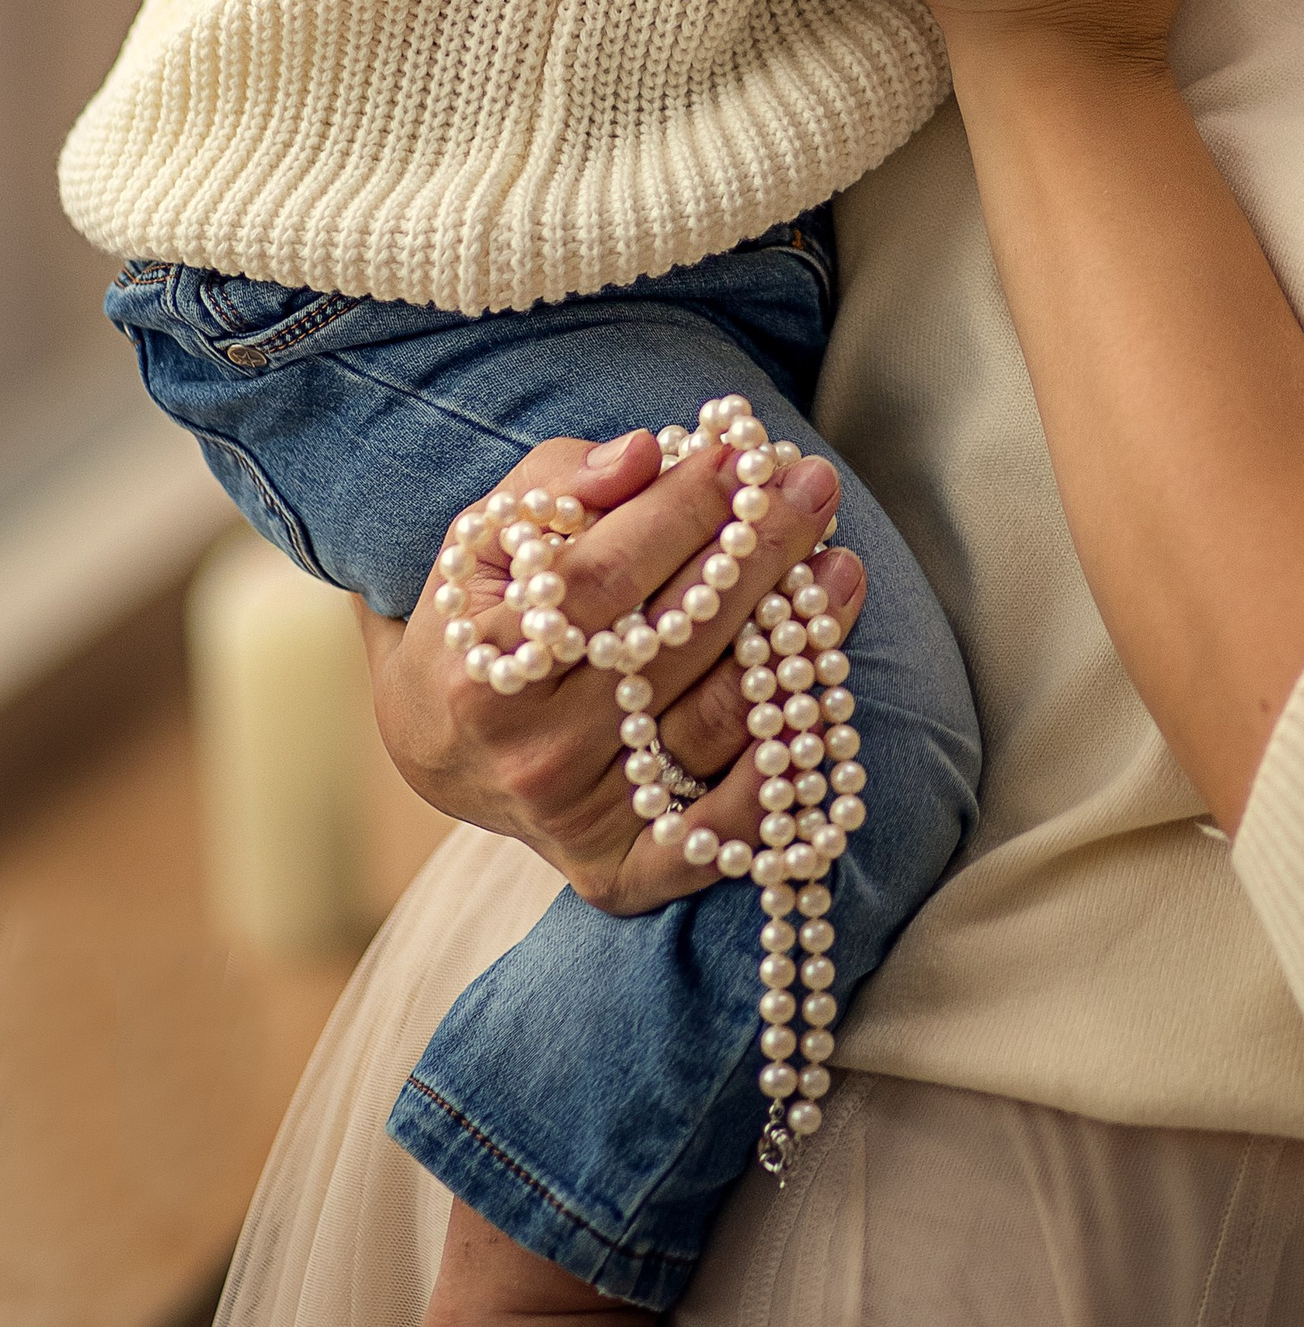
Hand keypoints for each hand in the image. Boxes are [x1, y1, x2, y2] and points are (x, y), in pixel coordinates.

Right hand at [357, 427, 863, 912]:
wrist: (440, 740)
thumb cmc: (487, 611)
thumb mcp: (494, 533)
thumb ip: (563, 483)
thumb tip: (644, 454)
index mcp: (486, 668)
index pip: (607, 577)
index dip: (682, 510)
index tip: (740, 455)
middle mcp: (533, 753)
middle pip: (677, 642)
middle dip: (758, 553)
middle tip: (814, 486)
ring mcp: (580, 819)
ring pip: (716, 723)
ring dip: (796, 642)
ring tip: (840, 568)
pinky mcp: (620, 871)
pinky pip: (724, 832)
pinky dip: (782, 774)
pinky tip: (823, 699)